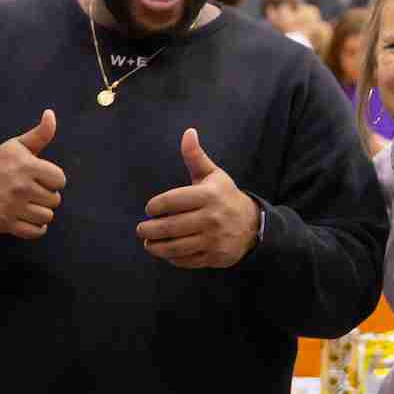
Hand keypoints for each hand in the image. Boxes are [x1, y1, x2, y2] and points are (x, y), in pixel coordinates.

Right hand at [0, 110, 64, 238]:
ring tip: (31, 204)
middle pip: (55, 200)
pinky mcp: (7, 223)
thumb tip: (51, 114)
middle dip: (47, 195)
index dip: (54, 179)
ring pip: (47, 217)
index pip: (60, 180)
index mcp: (27, 166)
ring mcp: (14, 207)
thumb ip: (40, 134)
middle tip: (34, 190)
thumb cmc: (0, 163)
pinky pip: (35, 232)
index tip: (43, 177)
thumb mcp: (18, 145)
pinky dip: (36, 228)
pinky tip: (30, 217)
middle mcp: (21, 187)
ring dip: (42, 211)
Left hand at [136, 129, 260, 269]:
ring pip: (176, 246)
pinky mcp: (214, 257)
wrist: (252, 225)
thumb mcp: (213, 175)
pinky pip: (187, 260)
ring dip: (156, 246)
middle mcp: (211, 218)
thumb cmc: (225, 196)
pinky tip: (164, 252)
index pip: (171, 201)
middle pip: (170, 226)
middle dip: (149, 229)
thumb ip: (196, 157)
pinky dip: (172, 258)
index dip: (154, 206)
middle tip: (141, 228)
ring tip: (147, 242)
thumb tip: (188, 132)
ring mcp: (213, 240)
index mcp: (208, 196)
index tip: (149, 209)